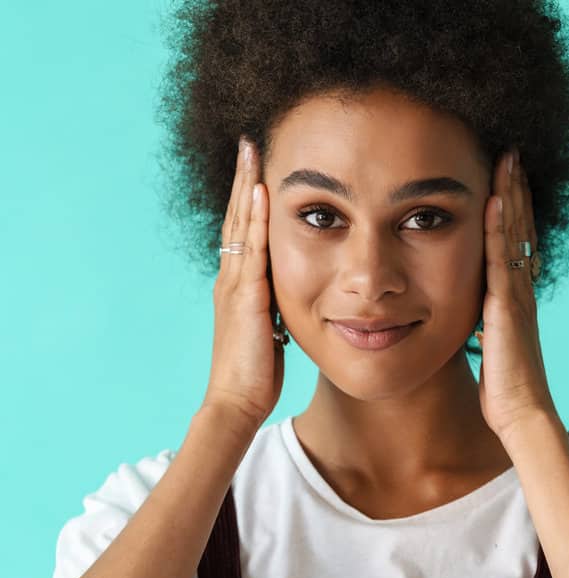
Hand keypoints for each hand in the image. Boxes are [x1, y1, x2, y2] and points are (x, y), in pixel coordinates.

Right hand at [201, 136, 284, 429]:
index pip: (244, 231)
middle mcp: (232, 278)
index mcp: (238, 285)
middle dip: (244, 179)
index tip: (258, 166)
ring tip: (252, 150)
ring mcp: (236, 284)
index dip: (249, 198)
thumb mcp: (267, 329)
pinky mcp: (246, 297)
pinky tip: (262, 193)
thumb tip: (293, 293)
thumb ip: (273, 306)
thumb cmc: (254, 372)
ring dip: (247, 186)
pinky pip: (252, 250)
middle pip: (237, 217)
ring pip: (241, 225)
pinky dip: (255, 219)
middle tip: (249, 141)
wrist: (237, 401)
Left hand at [477, 147, 557, 443]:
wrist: (522, 414)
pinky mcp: (507, 307)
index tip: (506, 175)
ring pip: (513, 233)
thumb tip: (474, 315)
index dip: (512, 206)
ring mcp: (517, 294)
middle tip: (511, 151)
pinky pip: (501, 258)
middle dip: (515, 188)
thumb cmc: (504, 387)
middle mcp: (521, 288)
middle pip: (519, 226)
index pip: (514, 239)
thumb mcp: (491, 345)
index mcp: (516, 295)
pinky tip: (494, 199)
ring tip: (507, 159)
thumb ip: (485, 322)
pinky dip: (499, 227)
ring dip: (510, 194)